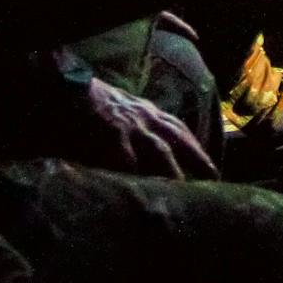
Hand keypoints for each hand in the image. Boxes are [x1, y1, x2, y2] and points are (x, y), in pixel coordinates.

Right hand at [57, 78, 219, 179]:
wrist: (70, 88)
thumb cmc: (96, 103)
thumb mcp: (128, 110)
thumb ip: (143, 127)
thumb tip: (159, 153)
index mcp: (150, 112)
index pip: (182, 130)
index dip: (198, 150)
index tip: (212, 169)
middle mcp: (146, 117)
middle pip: (180, 140)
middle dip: (198, 161)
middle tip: (213, 183)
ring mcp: (130, 125)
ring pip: (160, 151)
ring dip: (173, 172)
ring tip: (183, 193)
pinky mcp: (111, 133)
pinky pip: (127, 157)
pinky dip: (137, 173)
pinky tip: (143, 189)